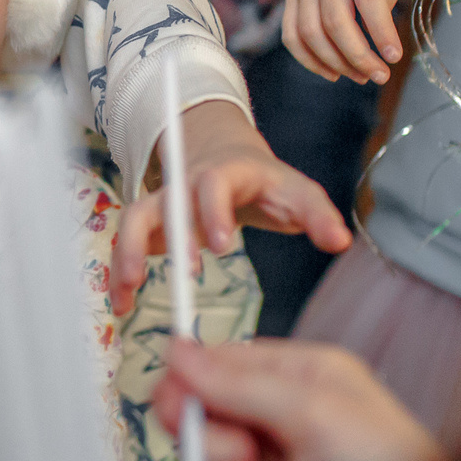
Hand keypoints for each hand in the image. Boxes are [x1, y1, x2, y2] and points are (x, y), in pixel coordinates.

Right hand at [115, 105, 349, 313]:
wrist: (230, 157)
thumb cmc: (267, 181)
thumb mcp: (298, 191)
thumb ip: (318, 215)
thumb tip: (340, 241)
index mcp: (225, 172)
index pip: (213, 185)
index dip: (212, 212)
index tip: (220, 246)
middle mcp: (186, 183)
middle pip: (163, 202)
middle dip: (157, 237)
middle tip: (166, 275)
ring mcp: (164, 201)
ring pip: (134, 220)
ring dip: (126, 254)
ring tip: (126, 294)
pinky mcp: (152, 223)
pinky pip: (127, 242)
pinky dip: (120, 271)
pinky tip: (122, 303)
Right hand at [154, 337, 445, 460]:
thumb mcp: (316, 411)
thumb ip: (238, 383)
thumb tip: (176, 349)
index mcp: (292, 381)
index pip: (211, 373)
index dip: (186, 393)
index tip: (181, 413)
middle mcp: (274, 428)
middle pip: (197, 435)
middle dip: (223, 456)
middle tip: (255, 460)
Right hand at [283, 0, 414, 84]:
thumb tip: (377, 35)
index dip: (380, 32)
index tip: (395, 57)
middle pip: (334, 19)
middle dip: (358, 55)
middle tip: (379, 75)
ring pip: (309, 31)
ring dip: (335, 62)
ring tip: (361, 75)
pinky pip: (291, 33)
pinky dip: (309, 59)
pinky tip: (332, 72)